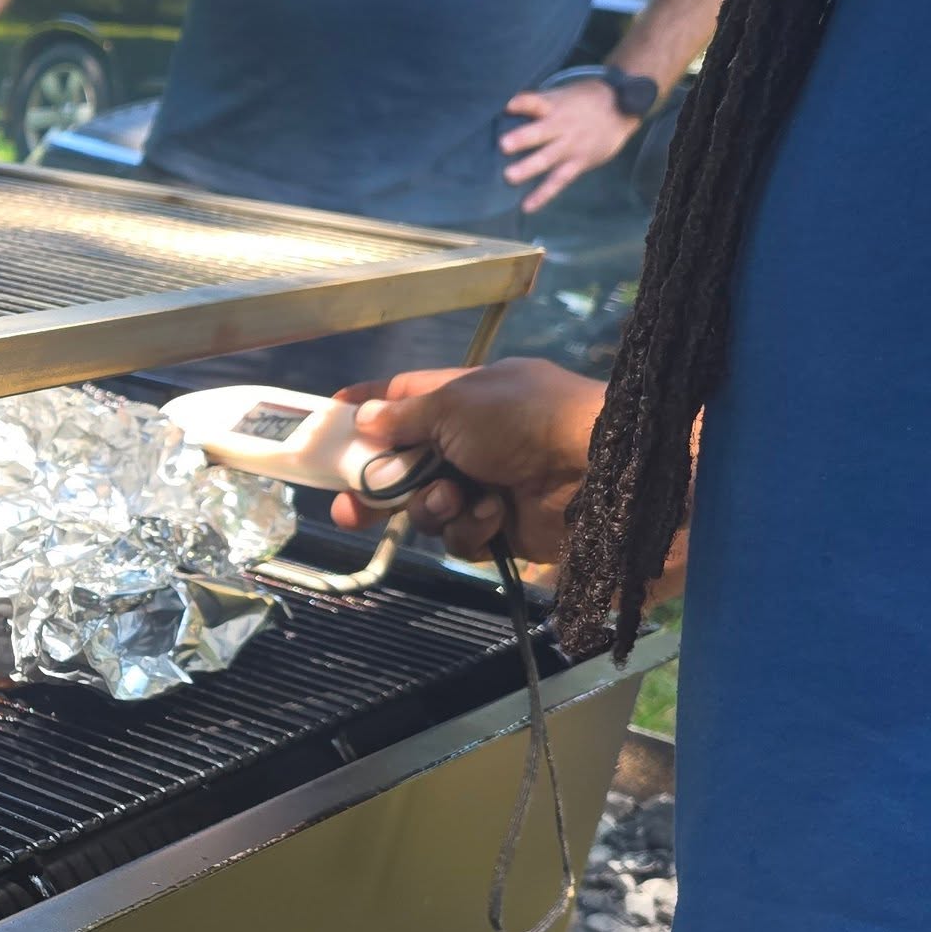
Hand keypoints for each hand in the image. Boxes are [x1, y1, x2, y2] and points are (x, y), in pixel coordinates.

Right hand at [329, 358, 604, 563]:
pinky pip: (462, 535)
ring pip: (428, 506)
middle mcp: (476, 440)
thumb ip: (405, 417)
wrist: (601, 473)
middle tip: (347, 509)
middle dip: (376, 486)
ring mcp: (490, 486)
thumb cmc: (527, 420)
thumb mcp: (457, 404)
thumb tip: (363, 419)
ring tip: (450, 499)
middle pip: (405, 464)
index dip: (367, 409)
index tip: (329, 422)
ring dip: (430, 505)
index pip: (406, 397)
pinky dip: (471, 526)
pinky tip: (492, 515)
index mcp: (469, 397)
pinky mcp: (505, 530)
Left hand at [501, 79, 642, 213]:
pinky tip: (527, 206)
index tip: (507, 105)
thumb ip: (536, 104)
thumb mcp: (562, 95)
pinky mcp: (578, 163)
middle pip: (541, 132)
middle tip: (503, 145)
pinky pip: (559, 181)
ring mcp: (569, 146)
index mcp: (554, 106)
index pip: (536, 102)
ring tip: (509, 177)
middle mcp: (561, 126)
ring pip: (548, 158)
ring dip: (529, 167)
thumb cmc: (582, 102)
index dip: (522, 103)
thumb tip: (501, 111)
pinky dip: (543, 194)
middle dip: (523, 138)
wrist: (623, 108)